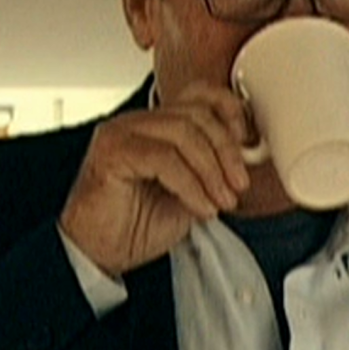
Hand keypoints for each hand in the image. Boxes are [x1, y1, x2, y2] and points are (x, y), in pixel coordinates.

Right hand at [58, 81, 251, 276]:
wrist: (100, 255)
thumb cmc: (137, 225)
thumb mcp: (191, 193)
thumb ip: (212, 170)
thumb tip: (247, 158)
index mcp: (156, 125)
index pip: (199, 94)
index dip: (230, 111)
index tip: (248, 143)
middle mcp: (137, 122)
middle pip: (196, 114)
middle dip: (227, 150)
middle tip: (238, 185)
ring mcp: (121, 133)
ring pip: (183, 132)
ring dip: (212, 170)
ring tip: (222, 200)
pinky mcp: (111, 153)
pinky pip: (163, 158)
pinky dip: (191, 184)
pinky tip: (201, 206)